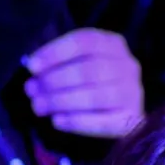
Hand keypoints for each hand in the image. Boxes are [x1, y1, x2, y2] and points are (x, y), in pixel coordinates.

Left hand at [23, 28, 146, 138]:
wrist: (119, 111)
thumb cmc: (89, 81)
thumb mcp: (76, 63)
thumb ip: (57, 63)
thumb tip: (33, 67)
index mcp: (113, 44)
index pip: (84, 41)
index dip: (55, 53)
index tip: (31, 66)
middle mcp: (128, 65)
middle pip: (89, 70)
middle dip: (54, 80)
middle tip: (30, 90)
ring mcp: (133, 93)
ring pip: (95, 97)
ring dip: (60, 101)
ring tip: (38, 106)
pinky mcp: (132, 119)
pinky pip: (103, 123)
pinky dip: (77, 122)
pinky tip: (57, 121)